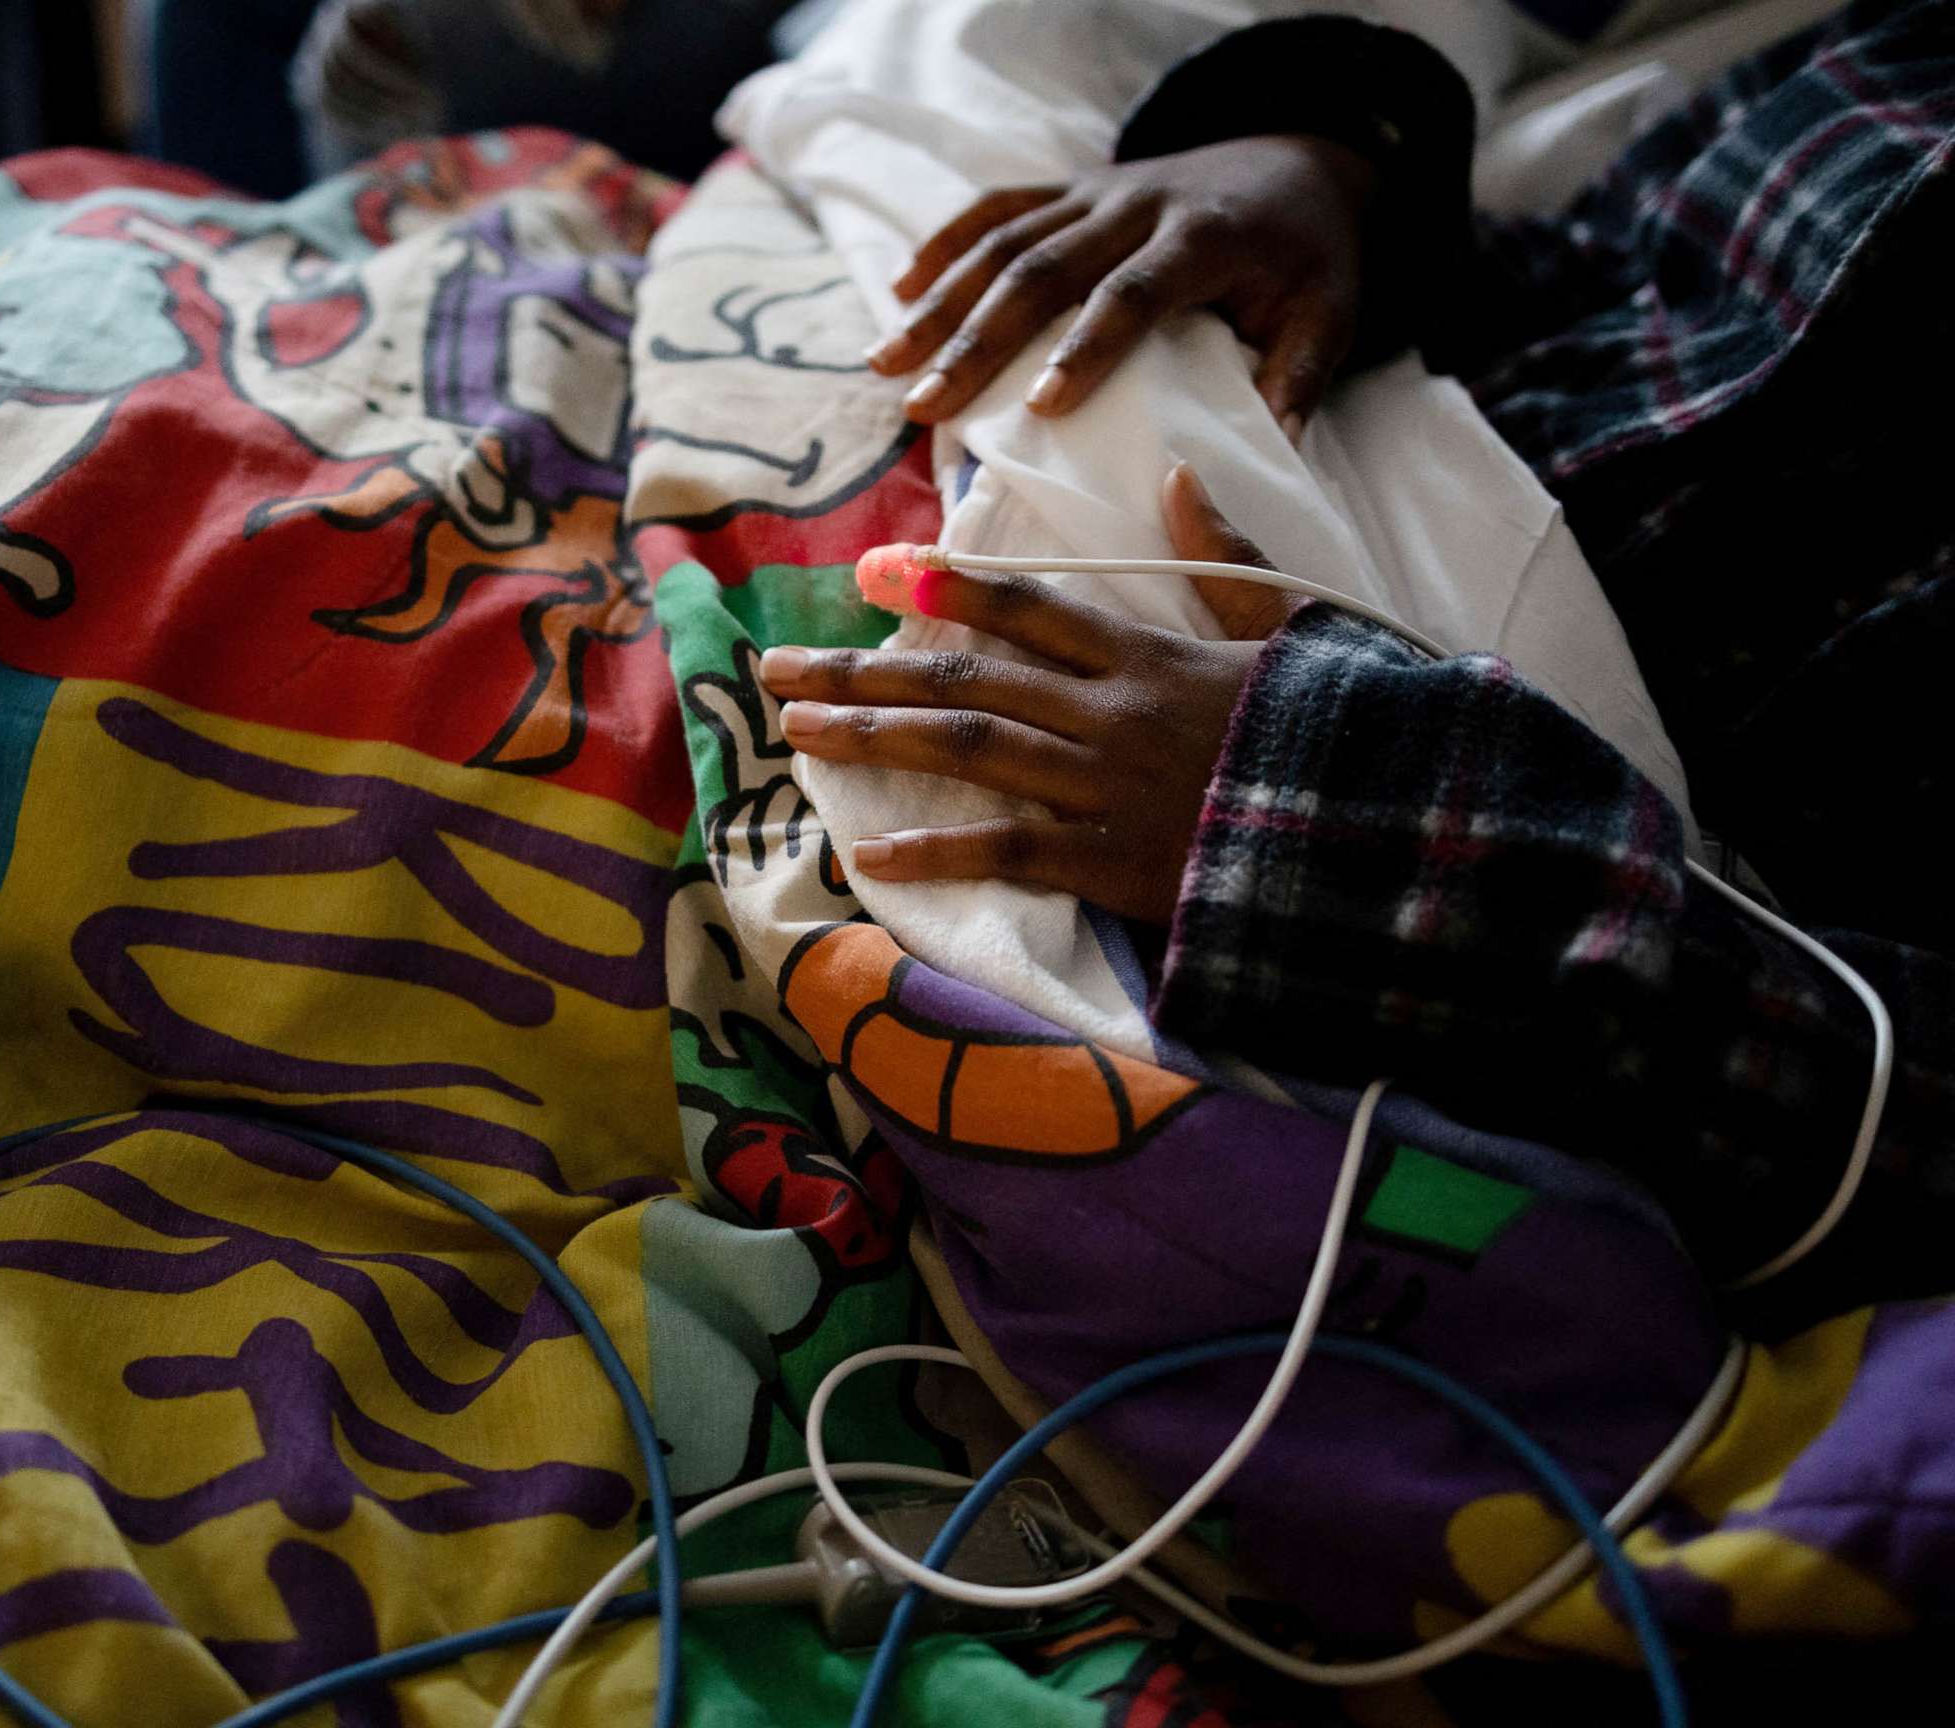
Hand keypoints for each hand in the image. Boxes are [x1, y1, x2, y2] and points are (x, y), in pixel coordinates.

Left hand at [759, 465, 1299, 922]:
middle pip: (968, 679)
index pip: (1032, 608)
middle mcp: (1115, 713)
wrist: (1390, 833)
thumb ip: (1227, 555)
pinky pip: (1013, 852)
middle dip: (864, 670)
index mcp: (1154, 656)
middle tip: (776, 666)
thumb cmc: (1348, 729)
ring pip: (971, 750)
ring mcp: (1111, 788)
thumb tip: (1179, 472)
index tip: (875, 574)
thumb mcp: (1296, 625)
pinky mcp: (1119, 864)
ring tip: (796, 731)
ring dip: (877, 739)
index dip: (948, 588)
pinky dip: (942, 851)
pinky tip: (873, 851)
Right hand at [865, 136, 1372, 433]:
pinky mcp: (1073, 188)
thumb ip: (1300, 377)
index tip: (1040, 407)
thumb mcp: (1332, 313)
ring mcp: (1097, 192)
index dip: (1086, 346)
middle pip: (1043, 270)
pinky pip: (999, 207)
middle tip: (923, 403)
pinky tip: (899, 288)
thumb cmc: (1308, 254)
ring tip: (885, 362)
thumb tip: (1270, 448)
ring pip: (1004, 242)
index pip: (1133, 293)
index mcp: (1203, 237)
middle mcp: (1138, 205)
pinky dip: (945, 244)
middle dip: (976, 341)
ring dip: (939, 303)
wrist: (1297, 159)